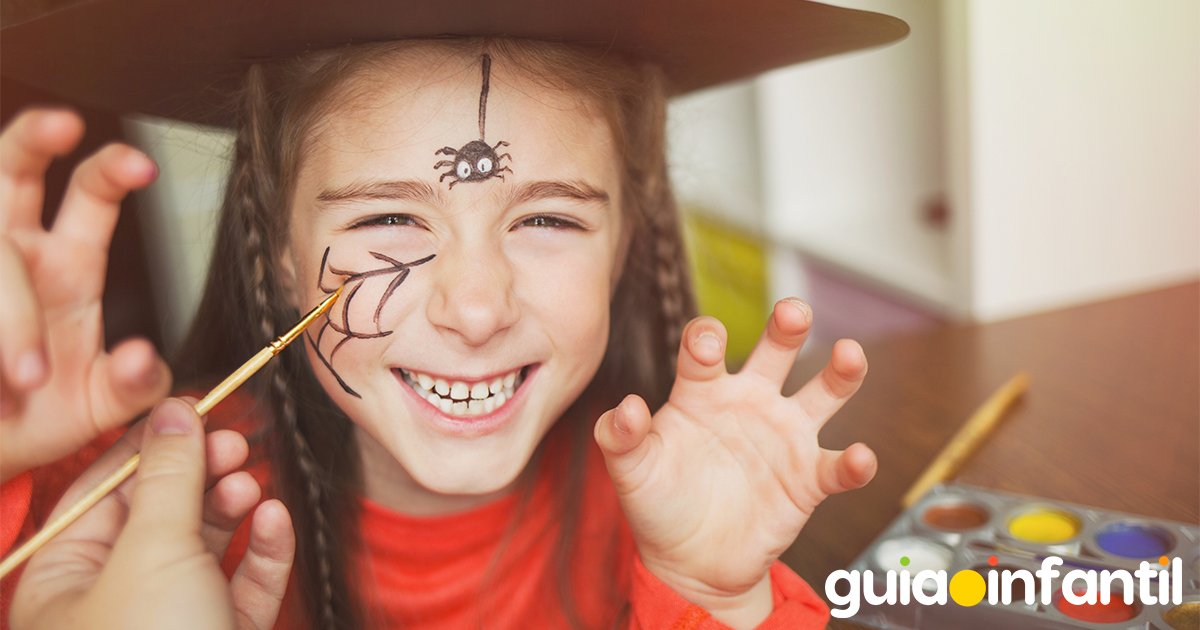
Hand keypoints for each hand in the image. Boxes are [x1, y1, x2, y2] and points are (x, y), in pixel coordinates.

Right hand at [0, 108, 169, 481]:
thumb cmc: (37, 416)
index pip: (92, 193)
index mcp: (68, 264)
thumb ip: (133, 385)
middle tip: (63, 124)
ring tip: (26, 377)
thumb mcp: (97, 407)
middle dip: (34, 136)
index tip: (142, 166)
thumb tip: (145, 360)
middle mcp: (14, 252)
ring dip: (10, 309)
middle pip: (12, 165)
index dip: (113, 169)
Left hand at [10, 398, 294, 629]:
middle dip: (200, 475)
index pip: (106, 489)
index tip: (197, 407)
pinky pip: (241, 585)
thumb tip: (172, 412)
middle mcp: (115, 600)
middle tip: (234, 440)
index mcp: (65, 579)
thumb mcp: (152, 552)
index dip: (153, 444)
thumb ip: (167, 477)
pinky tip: (273, 521)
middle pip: (161, 515)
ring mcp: (172, 622)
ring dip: (234, 508)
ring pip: (207, 547)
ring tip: (252, 481)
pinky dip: (260, 551)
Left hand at [595, 299, 874, 628]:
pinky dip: (854, 463)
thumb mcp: (631, 472)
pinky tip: (862, 458)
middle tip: (794, 310)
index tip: (707, 342)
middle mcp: (749, 402)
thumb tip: (627, 408)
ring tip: (850, 354)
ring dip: (841, 372)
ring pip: (822, 394)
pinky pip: (837, 466)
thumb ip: (620, 437)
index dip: (705, 338)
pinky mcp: (807, 480)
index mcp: (702, 392)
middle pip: (775, 352)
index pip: (704, 351)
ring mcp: (783, 437)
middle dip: (786, 328)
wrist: (690, 561)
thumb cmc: (658, 503)